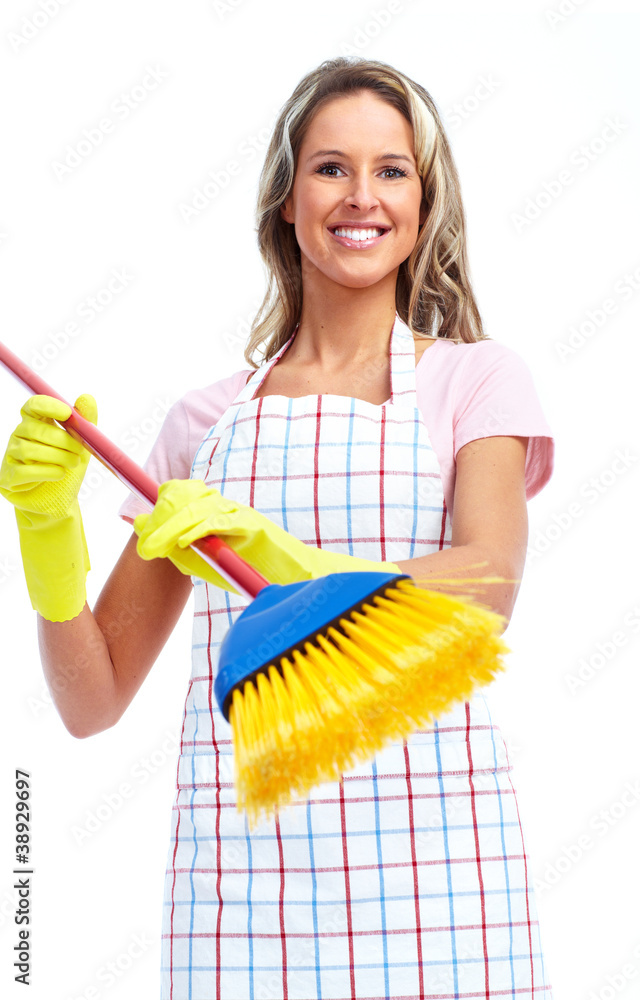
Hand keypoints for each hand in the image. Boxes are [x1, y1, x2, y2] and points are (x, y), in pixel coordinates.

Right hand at [0, 394, 96, 518]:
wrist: (59, 501)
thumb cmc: (66, 468)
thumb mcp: (82, 445)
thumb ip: (86, 422)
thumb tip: (87, 398)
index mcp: (35, 423)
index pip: (32, 406)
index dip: (48, 406)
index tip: (67, 413)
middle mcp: (19, 436)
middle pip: (33, 429)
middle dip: (62, 439)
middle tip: (79, 450)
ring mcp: (11, 456)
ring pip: (29, 451)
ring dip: (58, 457)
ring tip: (73, 463)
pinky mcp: (9, 477)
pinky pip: (24, 471)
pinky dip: (47, 472)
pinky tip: (60, 474)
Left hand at [133, 478, 399, 590]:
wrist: (295, 582)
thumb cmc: (251, 571)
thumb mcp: (207, 560)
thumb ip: (178, 546)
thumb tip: (143, 530)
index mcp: (214, 509)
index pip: (180, 492)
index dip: (158, 503)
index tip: (138, 524)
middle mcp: (226, 505)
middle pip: (185, 495)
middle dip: (161, 516)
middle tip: (143, 544)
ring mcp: (241, 514)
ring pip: (199, 508)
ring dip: (173, 526)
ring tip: (154, 547)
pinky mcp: (254, 527)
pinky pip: (222, 523)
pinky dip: (201, 530)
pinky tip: (185, 542)